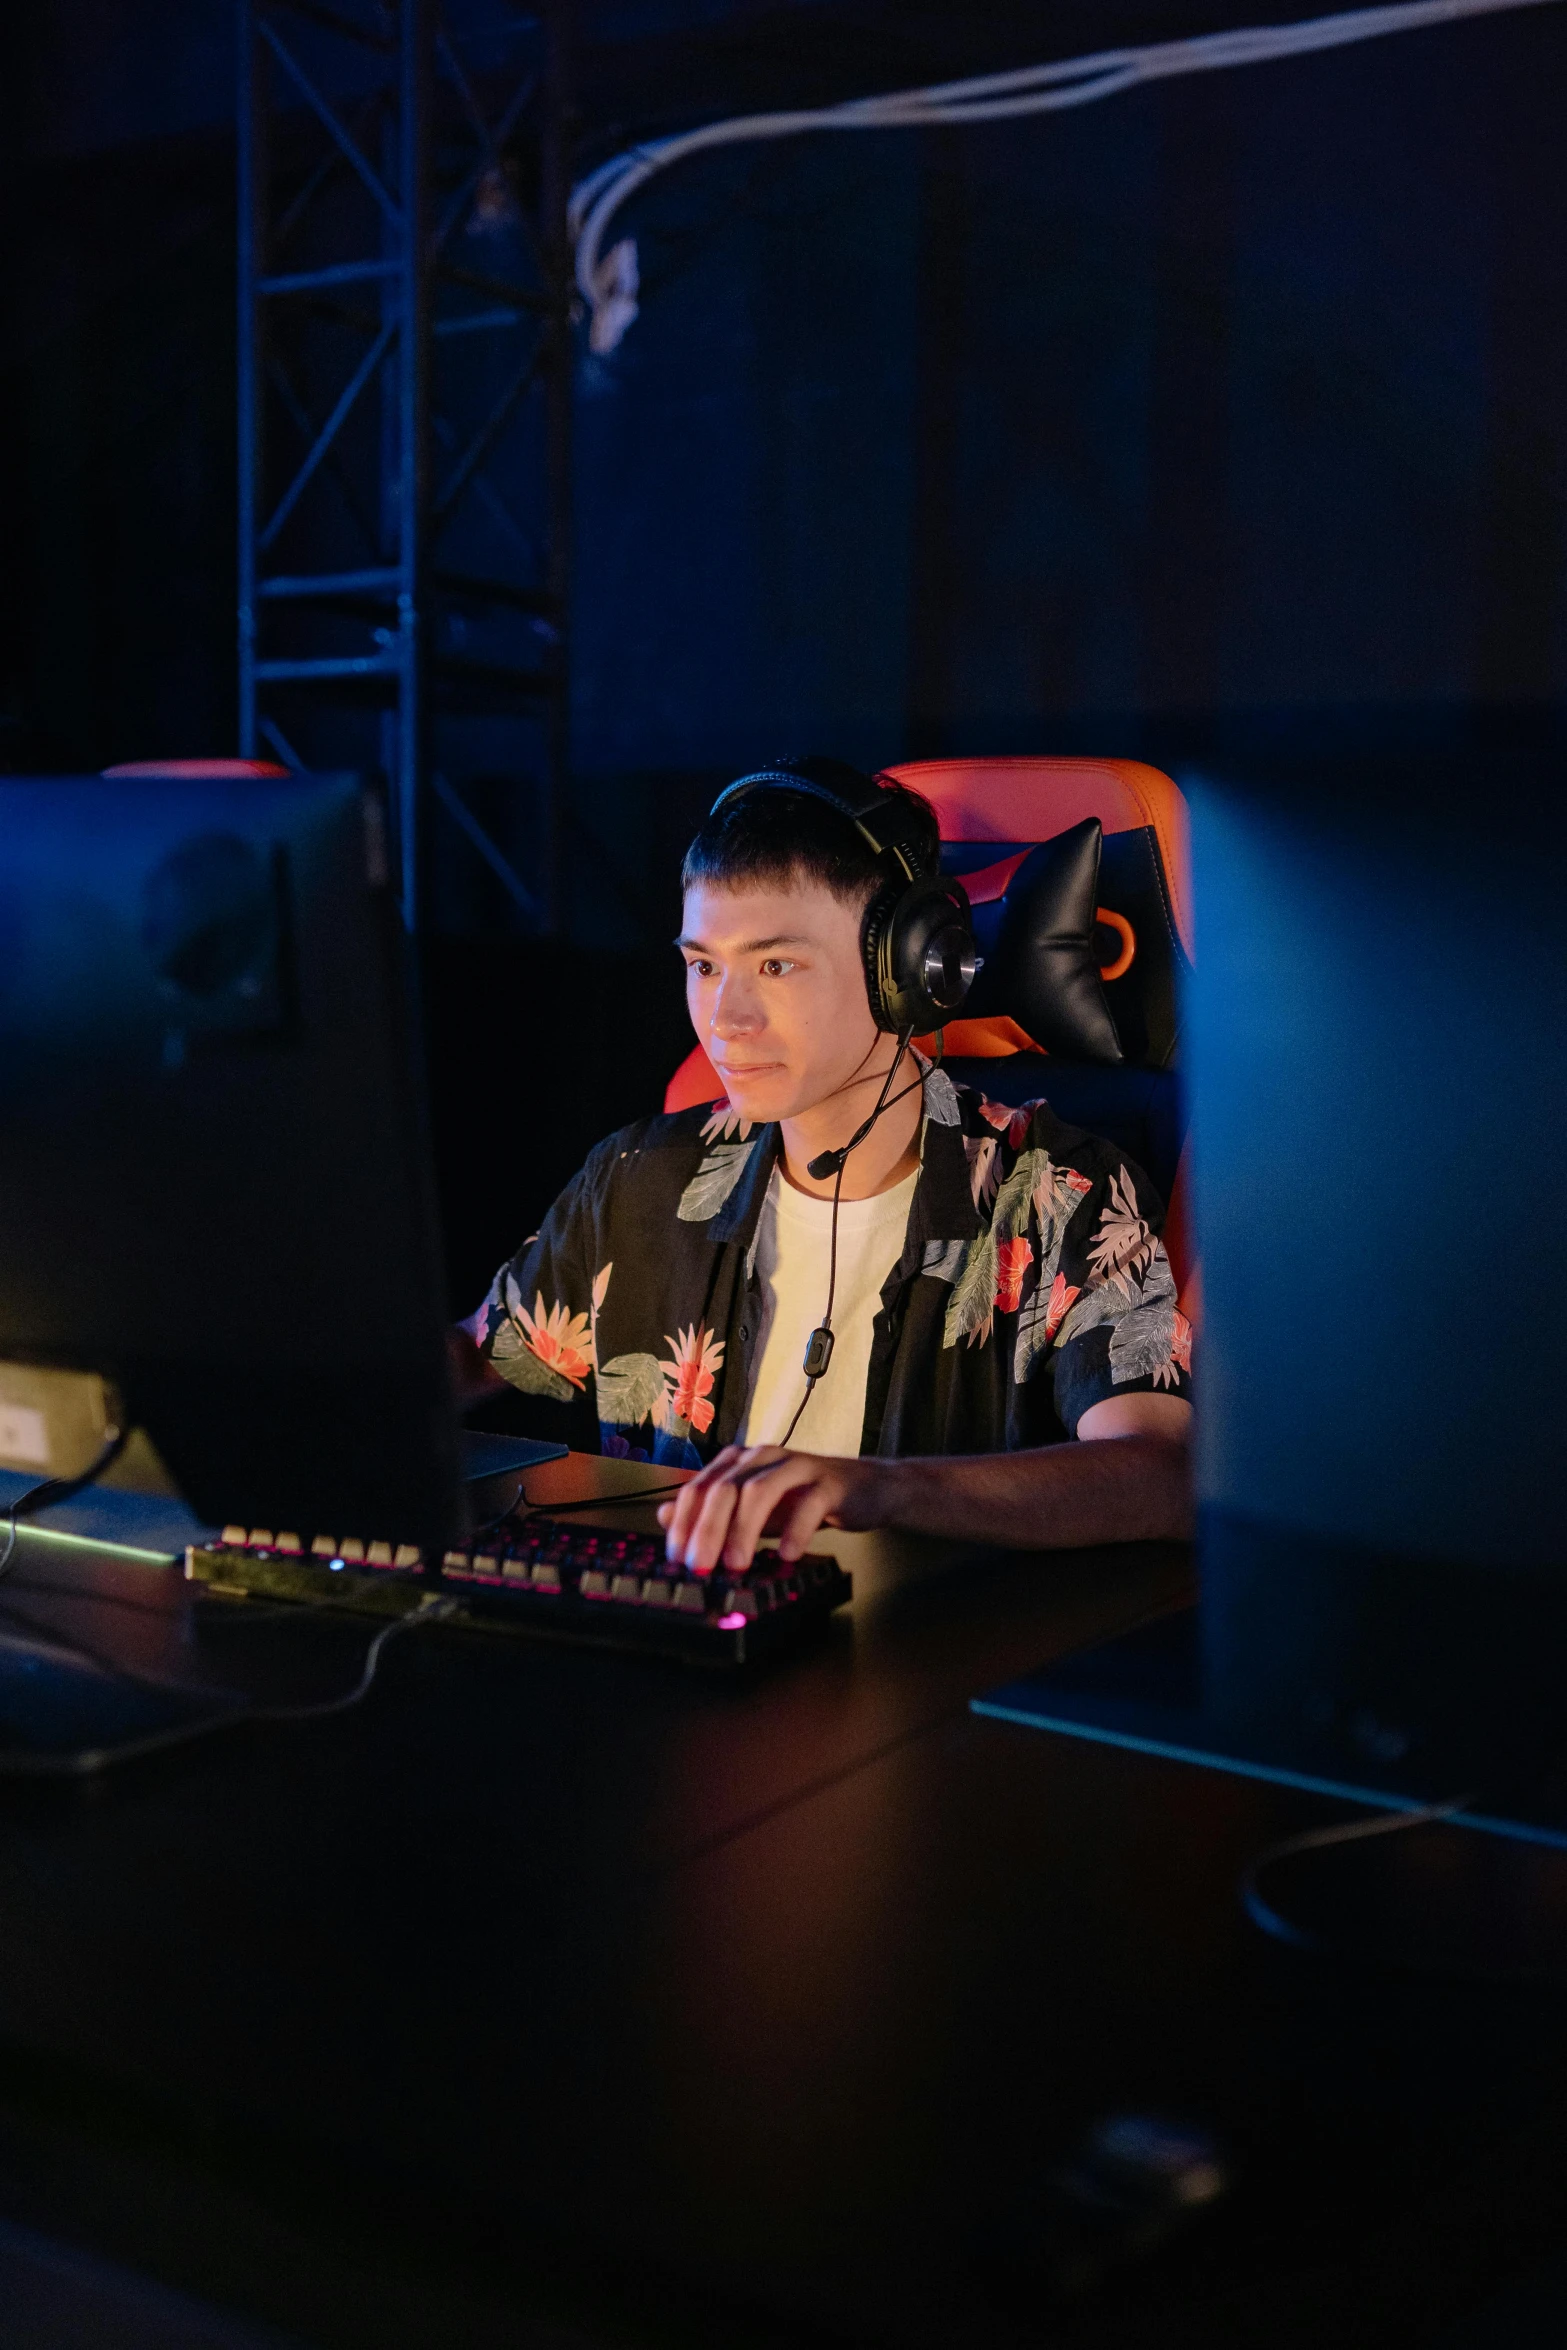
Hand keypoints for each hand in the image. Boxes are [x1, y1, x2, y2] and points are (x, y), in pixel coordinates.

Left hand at [658, 1446, 892, 1572]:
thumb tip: (663, 1516)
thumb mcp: (752, 1511)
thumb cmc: (803, 1499)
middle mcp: (762, 1457)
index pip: (698, 1488)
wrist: (864, 1490)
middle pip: (724, 1488)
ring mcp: (796, 1466)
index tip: (677, 1560)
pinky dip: (795, 1529)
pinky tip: (788, 1554)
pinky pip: (808, 1502)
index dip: (684, 1524)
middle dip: (708, 1530)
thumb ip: (711, 1513)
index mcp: (738, 1462)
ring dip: (744, 1530)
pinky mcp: (828, 1481)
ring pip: (760, 1490)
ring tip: (737, 1564)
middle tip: (702, 1567)